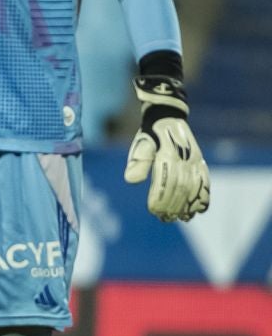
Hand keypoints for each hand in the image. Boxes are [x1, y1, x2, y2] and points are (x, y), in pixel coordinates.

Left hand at [124, 75, 209, 221]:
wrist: (168, 117)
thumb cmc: (150, 134)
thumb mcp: (140, 144)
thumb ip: (138, 161)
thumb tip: (131, 180)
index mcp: (168, 154)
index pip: (165, 181)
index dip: (160, 198)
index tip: (152, 209)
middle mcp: (185, 158)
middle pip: (180, 187)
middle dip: (172, 205)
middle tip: (163, 217)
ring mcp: (195, 161)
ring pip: (194, 187)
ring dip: (186, 205)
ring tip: (177, 217)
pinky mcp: (201, 163)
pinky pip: (205, 182)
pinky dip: (203, 197)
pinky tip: (197, 210)